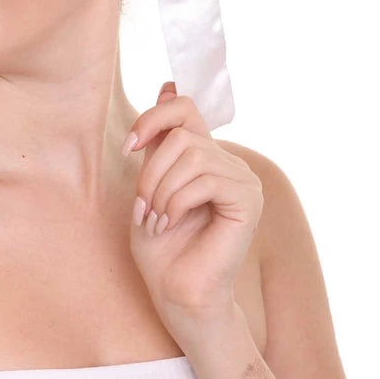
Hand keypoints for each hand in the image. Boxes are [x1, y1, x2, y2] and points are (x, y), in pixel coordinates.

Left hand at [124, 81, 263, 332]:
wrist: (176, 293)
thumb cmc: (161, 248)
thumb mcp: (148, 184)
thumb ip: (158, 142)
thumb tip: (167, 85)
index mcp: (206, 156)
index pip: (184, 107)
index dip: (152, 118)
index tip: (129, 147)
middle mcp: (228, 163)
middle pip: (182, 135)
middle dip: (150, 173)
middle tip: (145, 209)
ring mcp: (243, 180)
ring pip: (191, 155)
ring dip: (161, 191)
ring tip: (158, 220)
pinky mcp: (249, 200)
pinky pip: (206, 179)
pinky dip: (177, 202)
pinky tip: (171, 224)